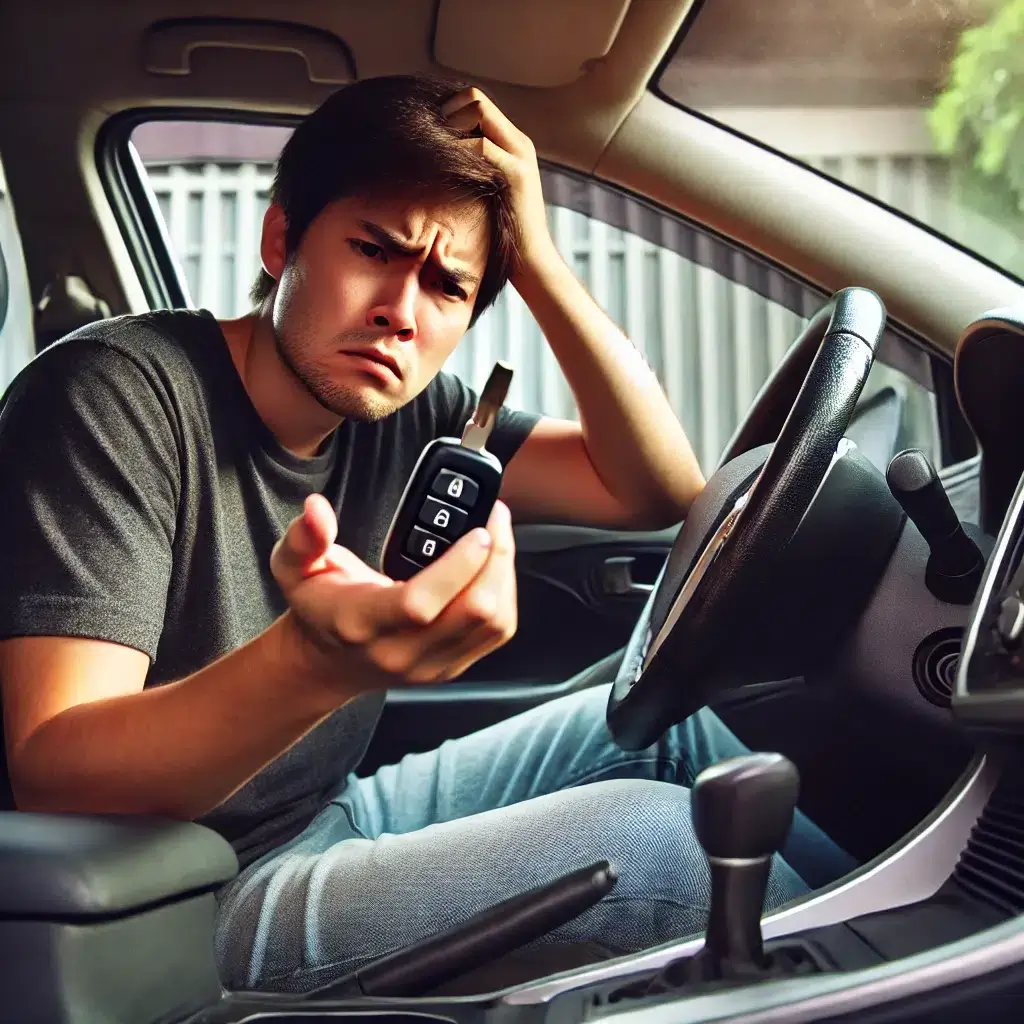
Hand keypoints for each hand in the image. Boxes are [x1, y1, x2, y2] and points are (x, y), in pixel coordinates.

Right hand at [270, 494, 517, 694]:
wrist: (326, 662)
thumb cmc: (318, 610)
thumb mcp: (294, 567)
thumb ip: (304, 537)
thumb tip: (316, 510)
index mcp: (362, 622)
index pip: (420, 602)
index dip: (458, 566)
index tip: (476, 530)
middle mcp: (400, 650)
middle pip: (472, 612)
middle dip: (496, 560)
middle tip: (495, 520)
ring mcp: (431, 664)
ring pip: (493, 624)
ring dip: (504, 576)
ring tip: (498, 539)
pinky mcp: (452, 667)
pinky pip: (496, 633)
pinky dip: (505, 596)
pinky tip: (495, 569)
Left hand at [442, 87, 557, 279]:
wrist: (531, 260)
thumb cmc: (505, 233)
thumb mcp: (490, 192)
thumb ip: (478, 170)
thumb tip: (443, 159)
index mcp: (514, 144)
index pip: (477, 101)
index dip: (450, 109)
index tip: (431, 133)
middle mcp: (519, 143)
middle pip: (475, 97)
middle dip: (445, 111)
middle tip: (428, 139)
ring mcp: (519, 156)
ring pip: (477, 110)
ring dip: (449, 126)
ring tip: (433, 152)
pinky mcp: (514, 174)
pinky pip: (480, 145)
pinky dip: (456, 149)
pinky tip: (441, 167)